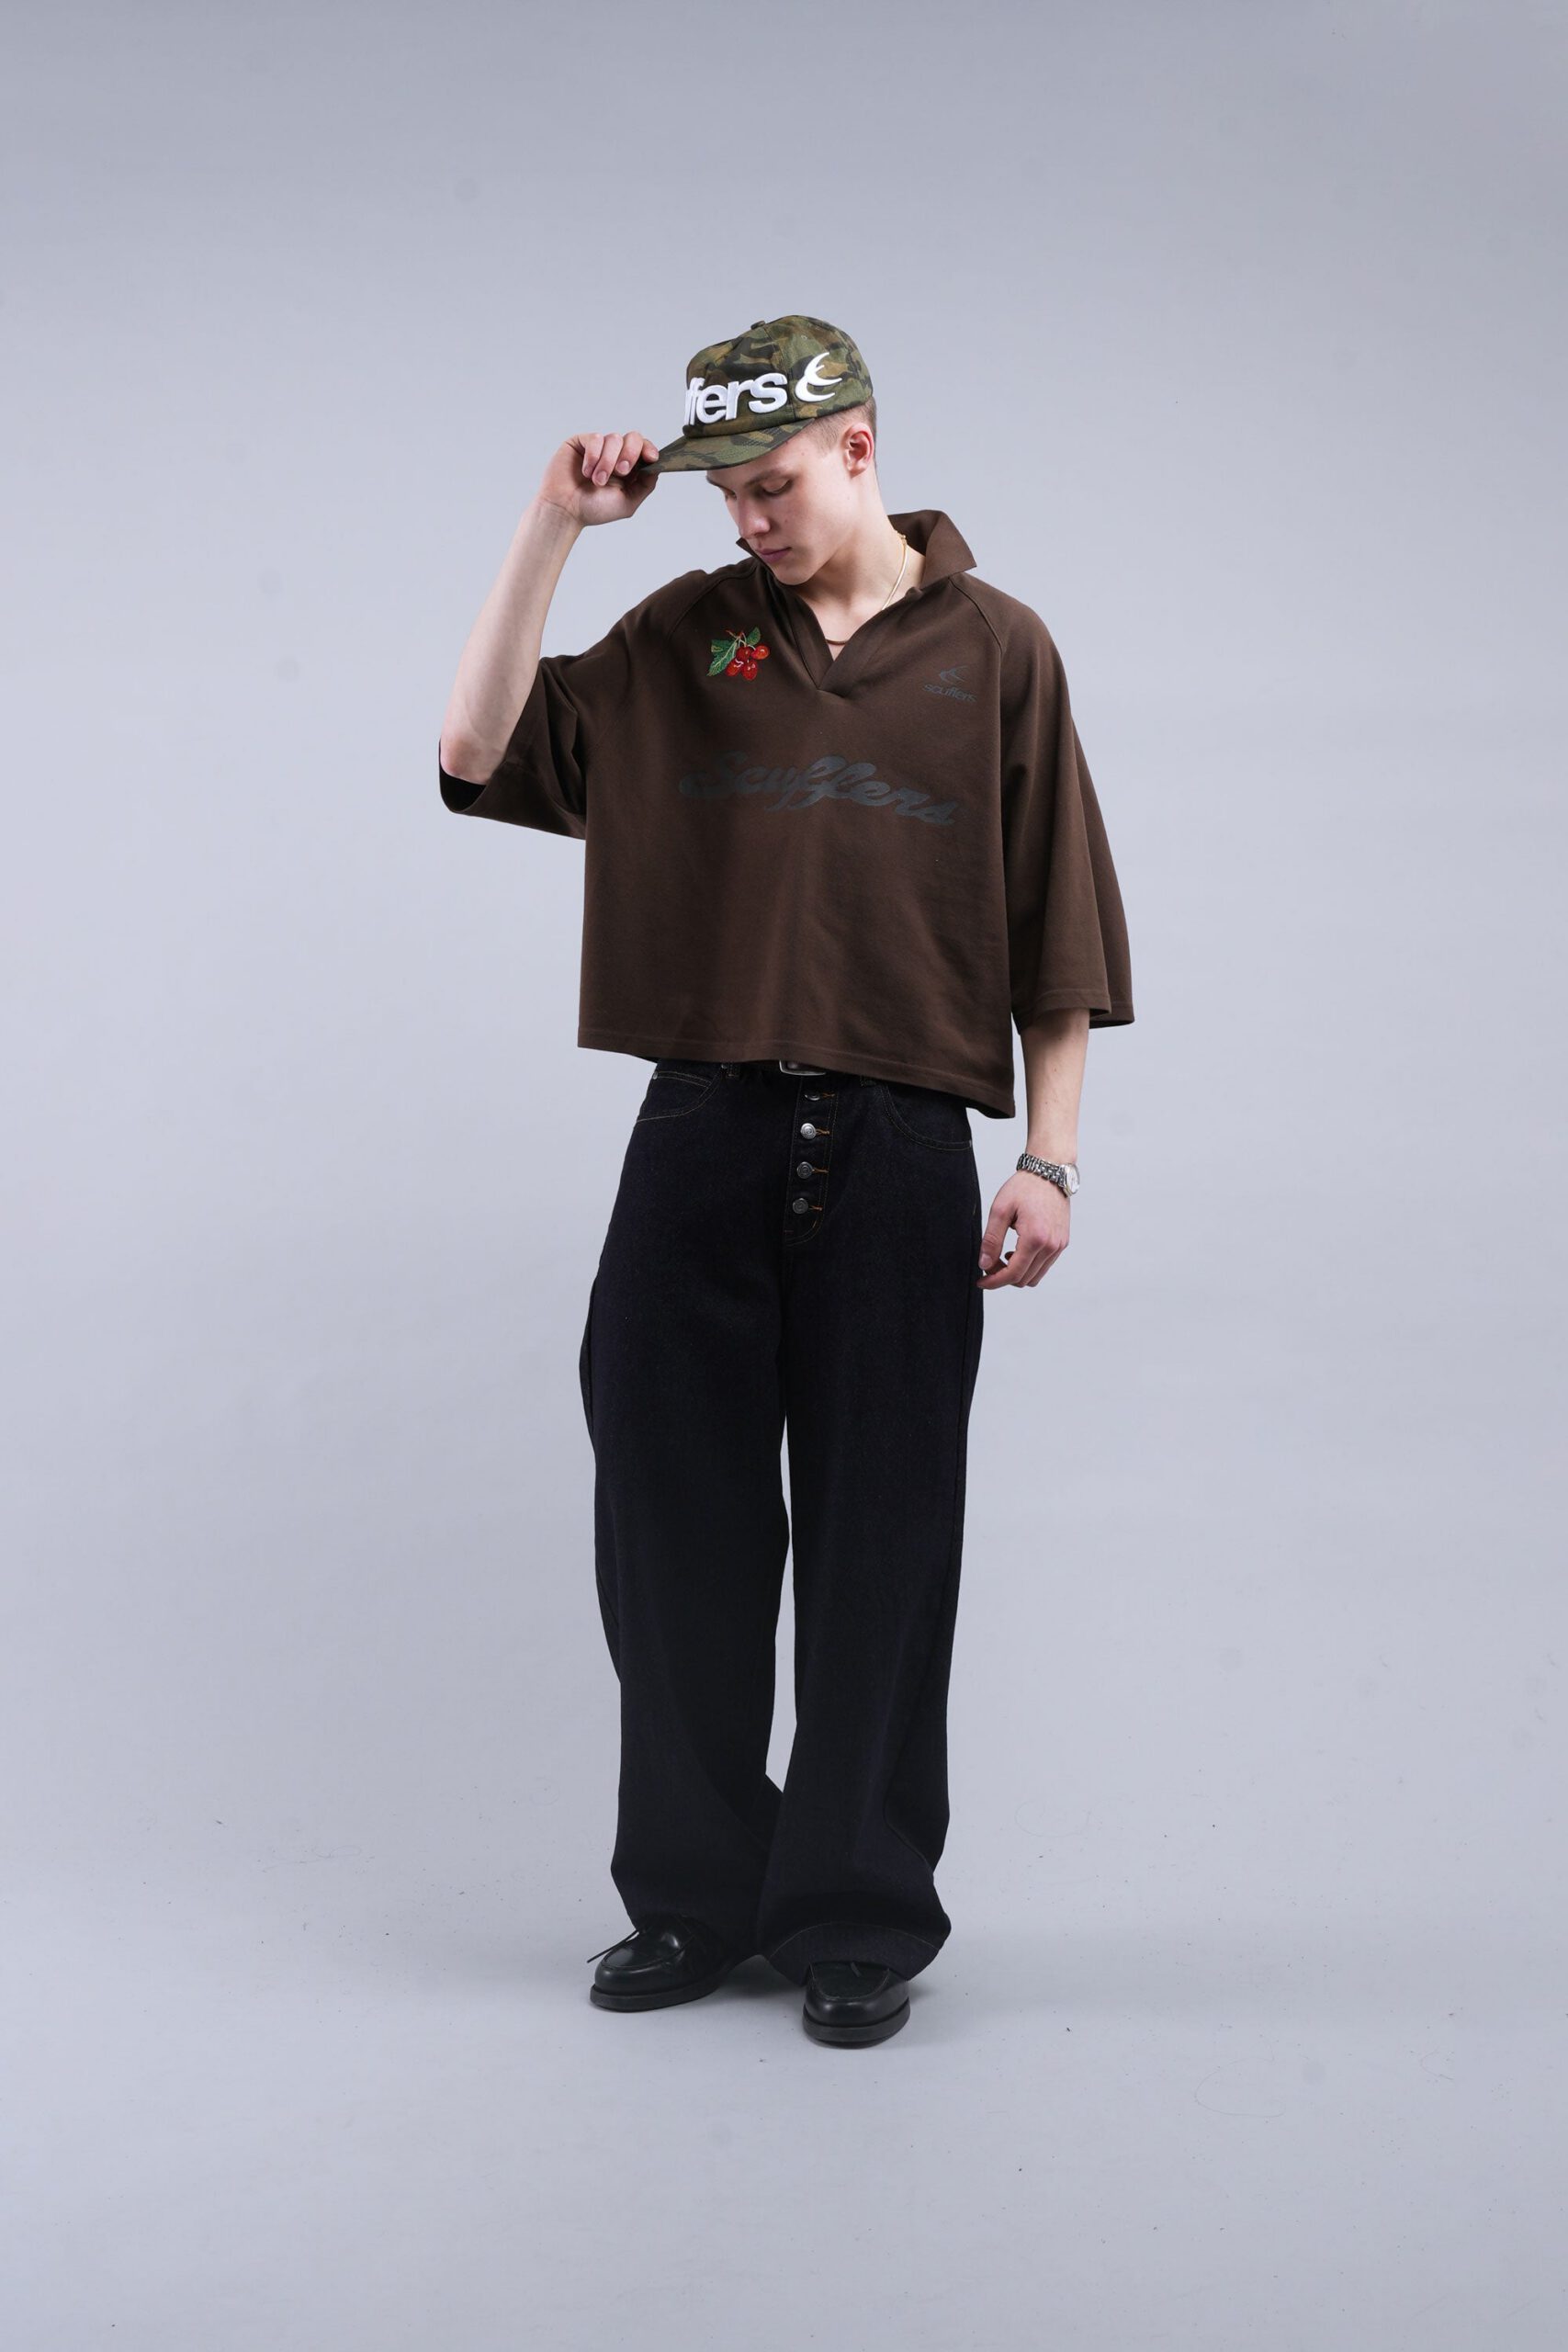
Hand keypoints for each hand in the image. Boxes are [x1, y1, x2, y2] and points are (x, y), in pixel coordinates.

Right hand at [539, 431, 660, 525]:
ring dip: (607, 462)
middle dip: (630, 453)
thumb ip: (645, 485)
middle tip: (621, 471)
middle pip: (634, 438)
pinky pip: (595, 439)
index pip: (645, 449)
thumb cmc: (593, 509)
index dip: (649, 449)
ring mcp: (599, 447)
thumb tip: (656, 467)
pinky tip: (586, 472)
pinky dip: (593, 456)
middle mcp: (615, 455)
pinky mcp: (582, 442)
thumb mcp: (627, 502)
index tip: (651, 458)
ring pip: (614, 439)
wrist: (565, 510)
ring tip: (597, 481)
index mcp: (629, 469)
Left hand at [977, 1172, 1069, 1288]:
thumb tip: (984, 1264)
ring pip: (1035, 1277)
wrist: (1048, 1173)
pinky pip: (1044, 1266)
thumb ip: (991, 1240)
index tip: (981, 1281)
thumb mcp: (1000, 1210)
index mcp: (1035, 1238)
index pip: (1013, 1274)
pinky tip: (1017, 1251)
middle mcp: (1051, 1246)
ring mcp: (1059, 1245)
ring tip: (1003, 1256)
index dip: (994, 1281)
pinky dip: (1029, 1266)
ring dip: (1017, 1273)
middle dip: (1003, 1277)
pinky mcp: (1062, 1243)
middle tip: (989, 1264)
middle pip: (1024, 1279)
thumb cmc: (1024, 1187)